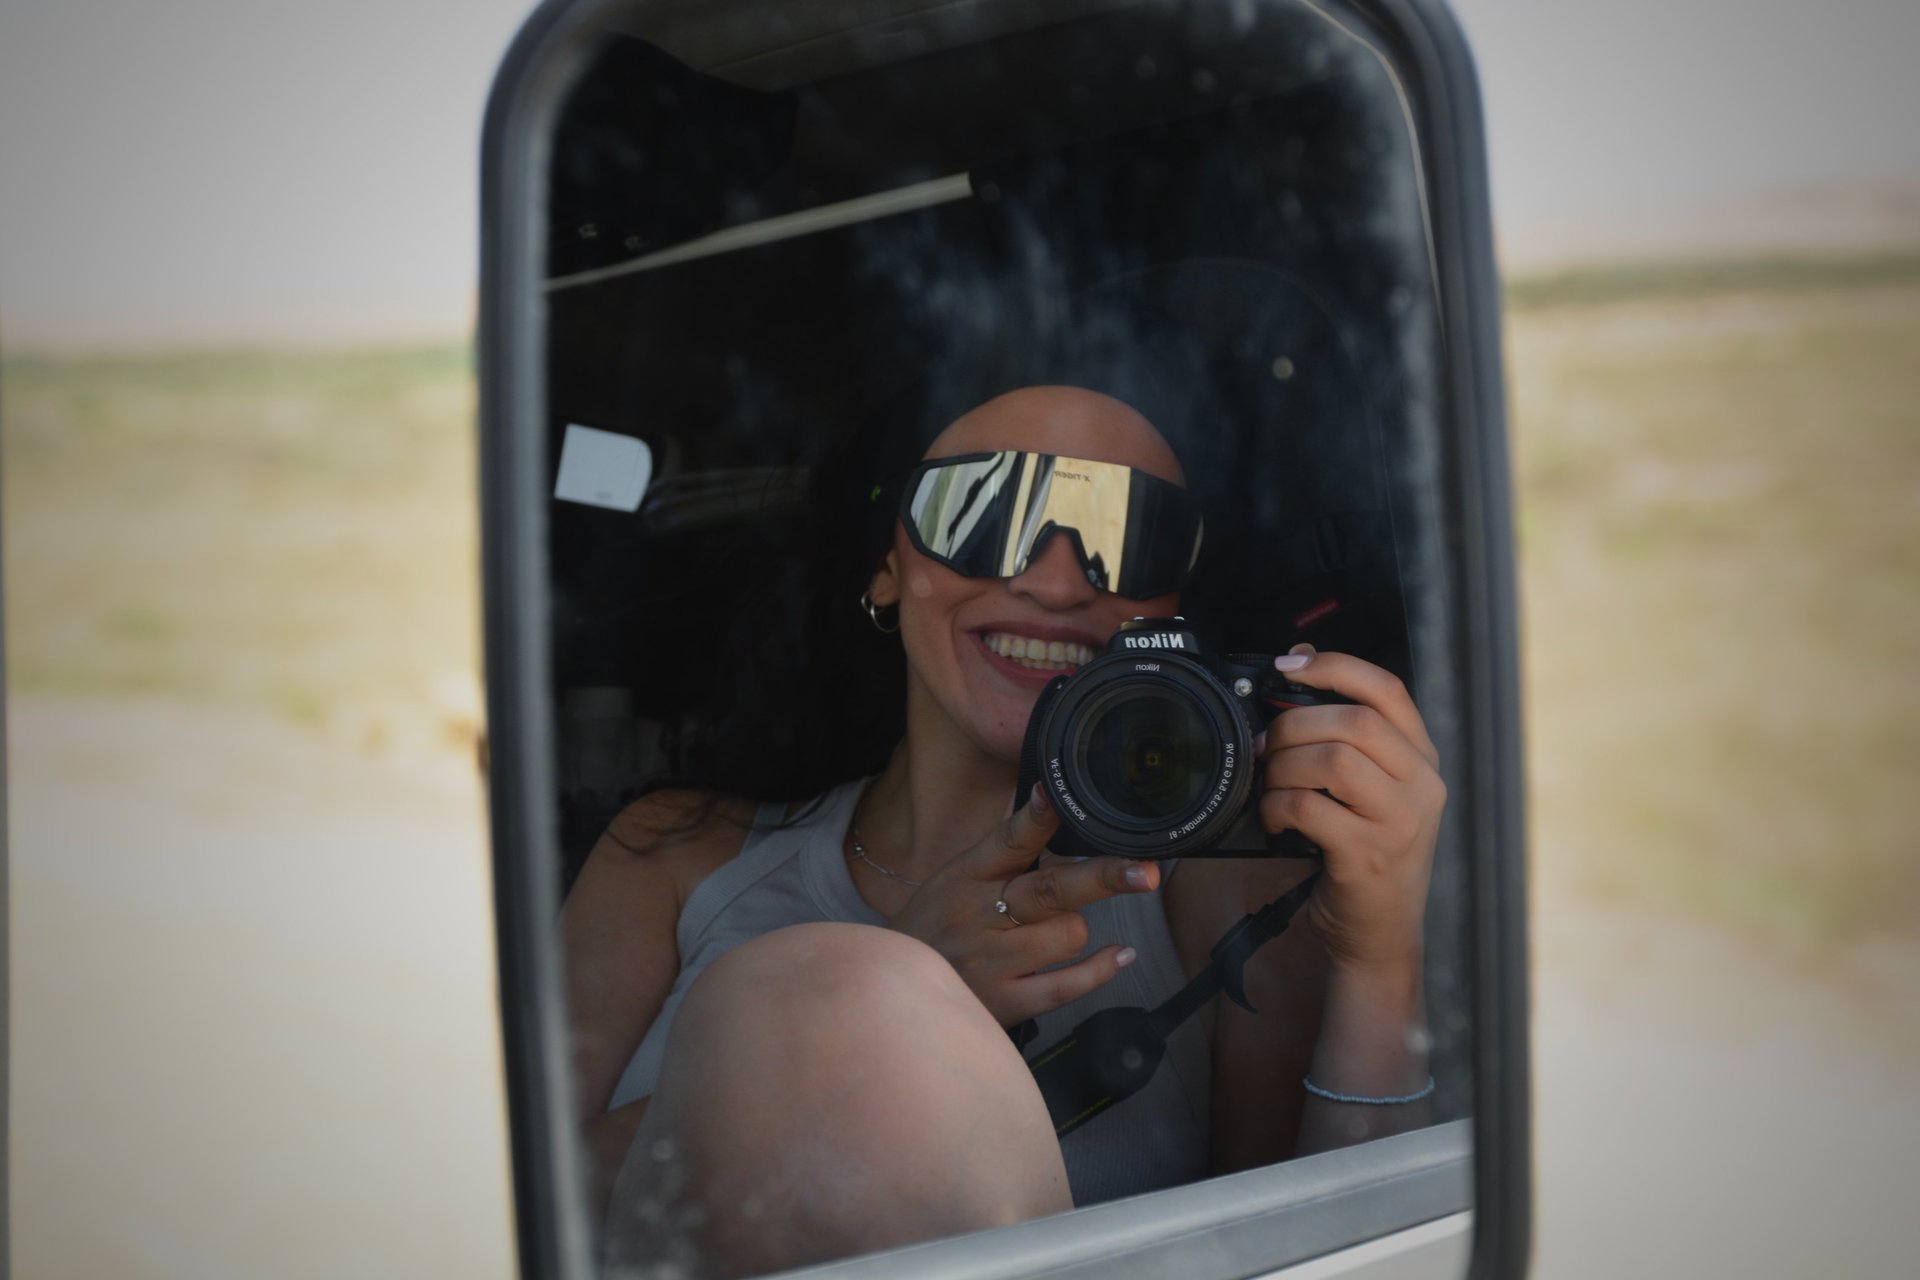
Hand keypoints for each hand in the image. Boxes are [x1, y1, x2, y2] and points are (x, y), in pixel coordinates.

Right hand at [888, 785, 1160, 1026]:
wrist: (892, 992)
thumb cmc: (935, 928)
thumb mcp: (953, 880)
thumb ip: (1001, 855)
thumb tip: (1051, 806)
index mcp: (967, 875)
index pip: (1007, 840)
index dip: (1036, 817)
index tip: (1057, 794)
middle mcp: (980, 914)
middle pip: (1052, 890)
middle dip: (1103, 878)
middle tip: (1144, 872)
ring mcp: (992, 961)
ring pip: (1068, 935)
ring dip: (1077, 930)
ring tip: (1056, 932)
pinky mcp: (1004, 1001)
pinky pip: (1066, 985)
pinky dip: (1099, 971)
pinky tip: (1119, 956)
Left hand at [1257, 646, 1445, 971]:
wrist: (1378, 935)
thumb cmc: (1365, 854)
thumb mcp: (1369, 791)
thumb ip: (1345, 735)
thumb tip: (1298, 663)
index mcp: (1421, 760)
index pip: (1387, 690)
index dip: (1334, 666)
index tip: (1288, 665)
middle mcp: (1422, 787)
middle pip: (1354, 721)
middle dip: (1292, 725)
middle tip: (1266, 747)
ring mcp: (1400, 823)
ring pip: (1332, 759)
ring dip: (1284, 767)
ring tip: (1273, 787)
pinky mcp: (1368, 856)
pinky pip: (1308, 808)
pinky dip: (1276, 808)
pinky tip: (1275, 821)